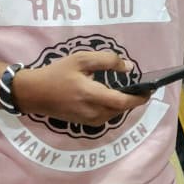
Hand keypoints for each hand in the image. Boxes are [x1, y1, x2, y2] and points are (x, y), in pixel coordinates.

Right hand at [11, 51, 149, 123]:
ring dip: (123, 104)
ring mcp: (88, 120)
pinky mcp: (84, 123)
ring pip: (114, 114)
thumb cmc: (57, 73)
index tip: (150, 89)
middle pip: (122, 109)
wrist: (33, 93)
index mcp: (92, 96)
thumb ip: (107, 61)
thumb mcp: (80, 59)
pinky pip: (106, 117)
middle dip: (133, 100)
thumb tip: (128, 67)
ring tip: (128, 90)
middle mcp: (92, 112)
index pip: (123, 102)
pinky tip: (112, 97)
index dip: (140, 98)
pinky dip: (113, 108)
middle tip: (141, 87)